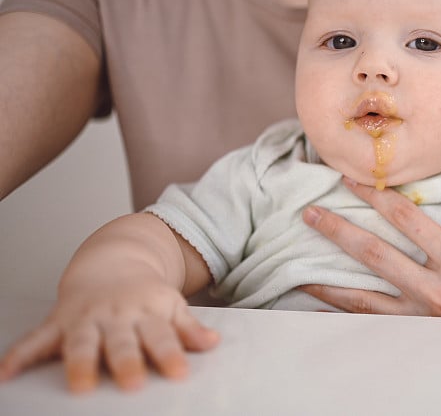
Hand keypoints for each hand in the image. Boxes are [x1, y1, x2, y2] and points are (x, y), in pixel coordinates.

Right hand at [0, 279, 218, 392]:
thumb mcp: (170, 305)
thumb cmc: (144, 294)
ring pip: (81, 343)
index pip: (161, 336)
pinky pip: (36, 339)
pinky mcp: (59, 322)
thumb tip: (213, 344)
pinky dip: (19, 355)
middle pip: (122, 342)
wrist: (112, 261)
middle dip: (126, 362)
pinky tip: (6, 374)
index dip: (171, 355)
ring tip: (80, 387)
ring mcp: (86, 318)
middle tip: (132, 385)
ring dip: (80, 364)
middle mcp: (116, 316)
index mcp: (146, 312)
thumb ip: (188, 328)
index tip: (180, 374)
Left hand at [300, 162, 440, 321]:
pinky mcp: (421, 339)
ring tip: (297, 269)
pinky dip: (345, 320)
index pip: (406, 219)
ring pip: (365, 299)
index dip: (375, 195)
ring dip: (329, 282)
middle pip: (374, 255)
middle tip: (310, 213)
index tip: (351, 179)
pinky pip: (374, 329)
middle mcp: (437, 291)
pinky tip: (321, 314)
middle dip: (338, 231)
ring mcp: (425, 320)